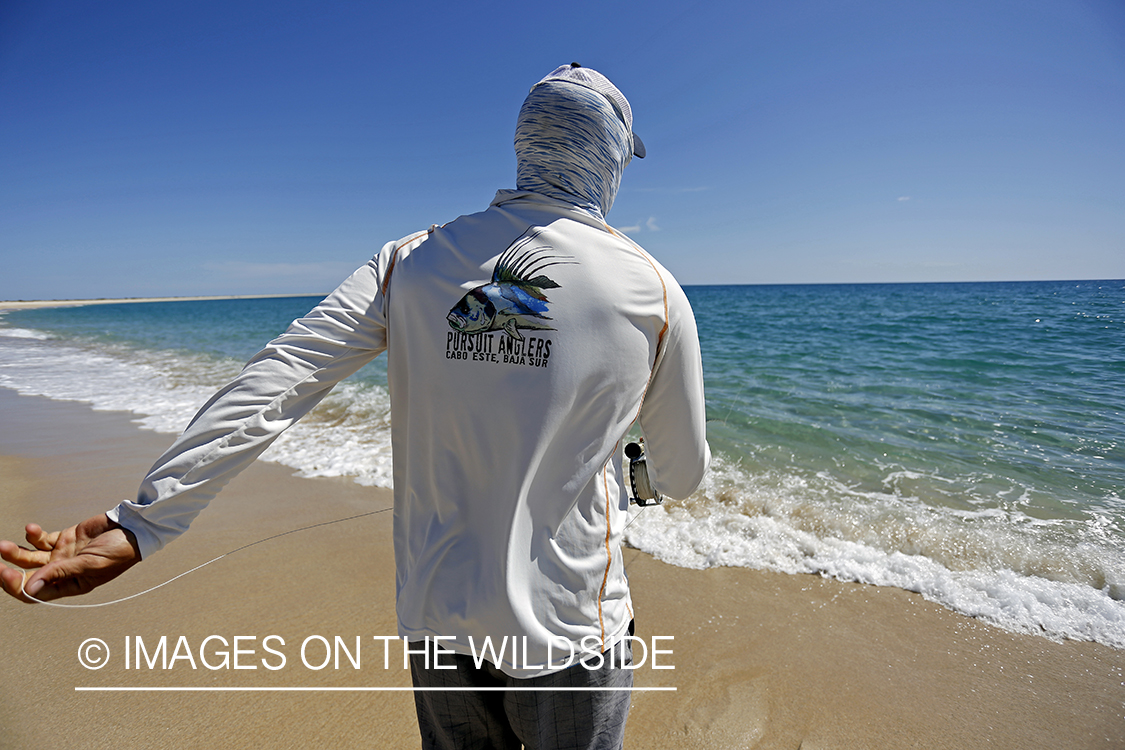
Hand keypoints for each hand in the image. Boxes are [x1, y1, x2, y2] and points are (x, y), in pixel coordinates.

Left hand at [0, 514, 140, 602]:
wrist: (133, 527)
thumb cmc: (121, 550)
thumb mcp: (90, 564)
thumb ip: (59, 573)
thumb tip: (31, 587)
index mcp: (71, 585)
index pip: (36, 593)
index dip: (17, 586)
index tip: (5, 574)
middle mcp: (63, 573)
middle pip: (27, 576)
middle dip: (9, 570)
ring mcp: (61, 556)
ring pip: (29, 558)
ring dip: (15, 552)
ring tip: (4, 545)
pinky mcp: (63, 539)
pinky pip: (40, 540)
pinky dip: (32, 535)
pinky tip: (30, 528)